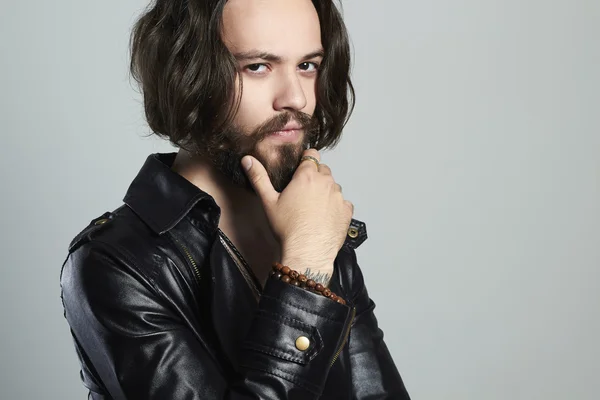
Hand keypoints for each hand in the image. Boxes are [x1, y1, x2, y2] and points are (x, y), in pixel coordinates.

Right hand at [241, 149, 353, 283]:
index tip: (301, 169)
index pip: (312, 154)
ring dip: (326, 191)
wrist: (307, 252)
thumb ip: (258, 177)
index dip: (306, 160)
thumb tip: (248, 160)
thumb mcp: (268, 201)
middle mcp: (326, 182)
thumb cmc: (288, 228)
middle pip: (323, 170)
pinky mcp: (347, 211)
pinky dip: (336, 207)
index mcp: (307, 176)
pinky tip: (325, 217)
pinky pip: (343, 202)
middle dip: (315, 177)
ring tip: (313, 207)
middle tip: (303, 192)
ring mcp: (338, 196)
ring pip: (333, 186)